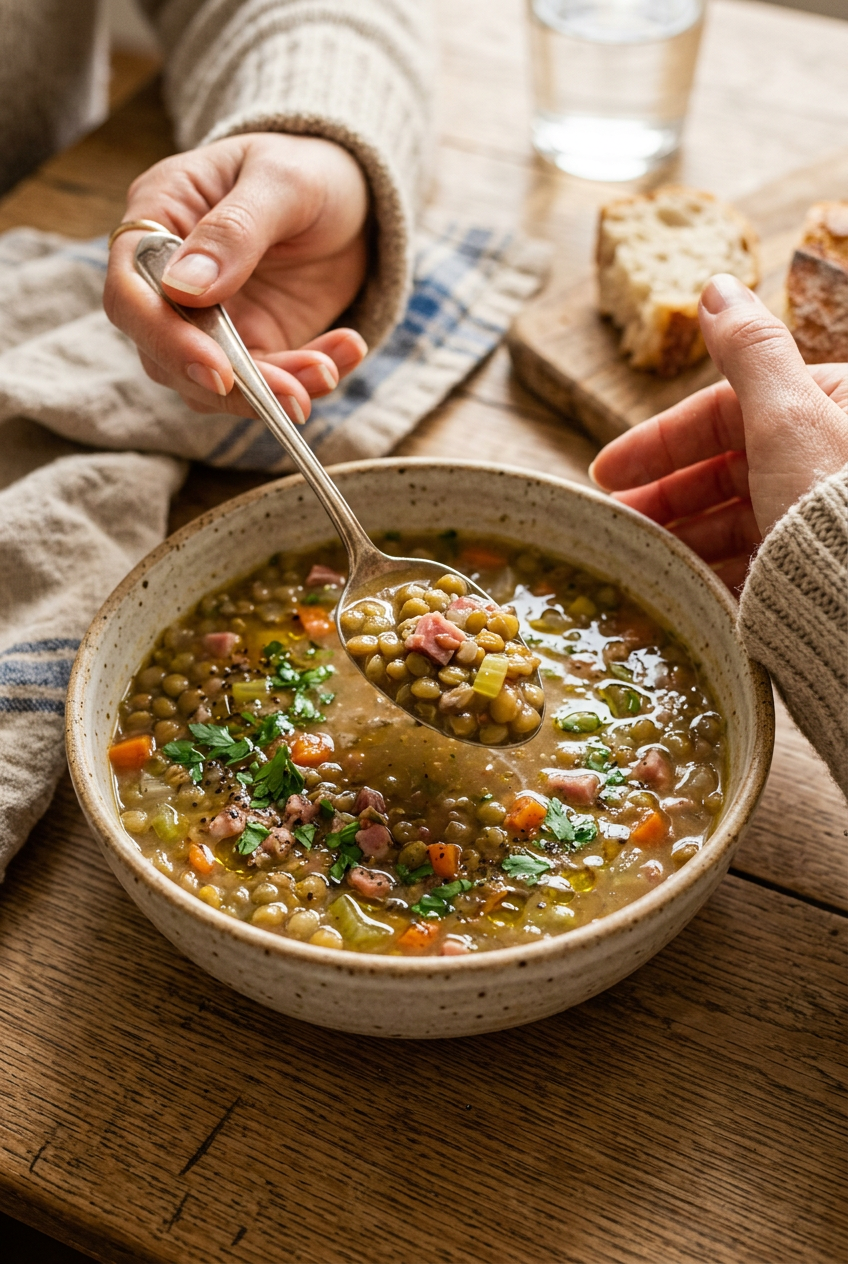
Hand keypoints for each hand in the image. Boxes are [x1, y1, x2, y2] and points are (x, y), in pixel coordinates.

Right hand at [104, 133, 369, 419]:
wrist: (353, 192)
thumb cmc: (308, 167)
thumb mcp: (281, 182)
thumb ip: (233, 231)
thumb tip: (184, 288)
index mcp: (160, 219)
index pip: (131, 295)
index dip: (166, 339)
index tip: (218, 370)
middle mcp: (171, 279)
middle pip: (166, 356)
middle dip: (230, 385)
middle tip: (293, 394)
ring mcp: (211, 320)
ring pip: (215, 383)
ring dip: (272, 391)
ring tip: (328, 371)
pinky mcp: (253, 345)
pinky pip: (266, 382)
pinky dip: (307, 378)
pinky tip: (347, 349)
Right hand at [590, 274, 847, 589]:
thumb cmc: (833, 504)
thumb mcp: (787, 414)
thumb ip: (748, 349)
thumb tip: (715, 286)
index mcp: (828, 410)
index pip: (724, 414)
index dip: (659, 439)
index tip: (606, 471)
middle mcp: (824, 462)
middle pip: (724, 471)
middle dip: (663, 494)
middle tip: (614, 521)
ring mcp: (815, 521)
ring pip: (730, 521)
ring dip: (678, 535)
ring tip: (634, 558)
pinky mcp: (808, 573)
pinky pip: (747, 565)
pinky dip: (705, 571)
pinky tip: (672, 585)